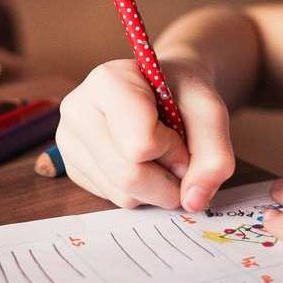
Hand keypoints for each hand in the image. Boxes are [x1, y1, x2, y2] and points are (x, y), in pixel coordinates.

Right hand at [56, 58, 234, 210]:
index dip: (173, 149)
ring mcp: (69, 140)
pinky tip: (141, 163)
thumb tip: (192, 201)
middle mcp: (77, 109)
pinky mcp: (72, 167)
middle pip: (128, 175)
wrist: (162, 89)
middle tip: (179, 158)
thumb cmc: (182, 93)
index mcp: (106, 82)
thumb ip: (214, 155)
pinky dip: (139, 192)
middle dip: (168, 179)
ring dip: (156, 188)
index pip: (140, 144)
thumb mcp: (210, 112)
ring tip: (159, 156)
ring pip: (122, 194)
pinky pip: (112, 199)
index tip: (180, 133)